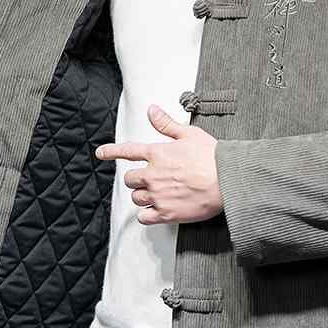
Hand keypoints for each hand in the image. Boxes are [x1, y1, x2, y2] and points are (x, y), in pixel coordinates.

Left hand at [95, 104, 223, 224]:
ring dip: (143, 196)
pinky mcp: (166, 213)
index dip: (111, 152)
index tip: (101, 153)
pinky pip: (144, 217)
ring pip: (136, 198)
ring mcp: (158, 195)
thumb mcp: (189, 134)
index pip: (127, 151)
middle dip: (138, 180)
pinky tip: (156, 211)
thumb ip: (166, 124)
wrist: (227, 181)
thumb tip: (152, 110)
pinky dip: (147, 215)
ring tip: (159, 195)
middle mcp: (153, 175)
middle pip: (130, 179)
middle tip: (152, 180)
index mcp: (157, 154)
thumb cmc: (212, 157)